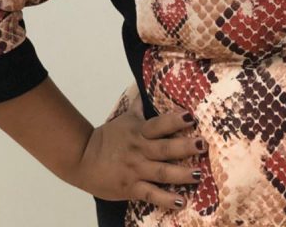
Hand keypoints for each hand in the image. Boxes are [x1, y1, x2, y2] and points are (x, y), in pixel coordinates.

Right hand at [68, 96, 207, 209]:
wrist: (82, 159)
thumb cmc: (108, 137)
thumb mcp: (125, 118)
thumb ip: (139, 104)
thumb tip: (144, 84)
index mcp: (139, 131)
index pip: (159, 124)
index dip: (175, 121)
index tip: (191, 117)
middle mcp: (140, 150)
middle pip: (165, 148)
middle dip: (185, 147)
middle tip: (203, 145)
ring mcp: (136, 170)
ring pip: (162, 172)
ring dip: (181, 174)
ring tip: (199, 175)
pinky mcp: (131, 188)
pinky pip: (151, 194)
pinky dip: (165, 199)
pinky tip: (181, 201)